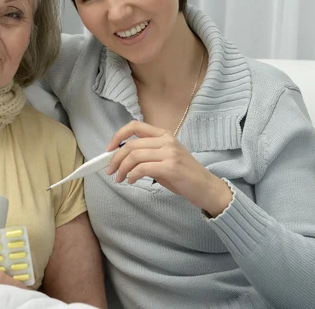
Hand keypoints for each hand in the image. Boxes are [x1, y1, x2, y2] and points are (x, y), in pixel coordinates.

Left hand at [106, 121, 232, 216]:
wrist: (206, 187)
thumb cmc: (183, 174)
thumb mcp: (163, 158)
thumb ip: (145, 154)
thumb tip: (120, 156)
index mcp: (163, 134)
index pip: (135, 126)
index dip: (118, 135)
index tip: (108, 149)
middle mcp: (166, 140)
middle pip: (131, 144)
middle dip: (115, 158)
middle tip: (110, 170)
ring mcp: (170, 153)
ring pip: (134, 156)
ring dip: (122, 169)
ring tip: (119, 178)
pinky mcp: (171, 167)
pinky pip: (143, 168)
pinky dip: (132, 175)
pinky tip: (131, 181)